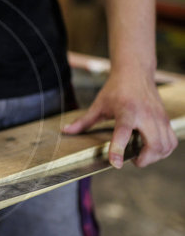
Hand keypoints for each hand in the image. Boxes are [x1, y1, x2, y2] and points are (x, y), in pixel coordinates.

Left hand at [62, 70, 177, 168]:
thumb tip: (65, 131)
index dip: (119, 149)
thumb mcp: (98, 105)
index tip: (116, 164)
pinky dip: (163, 151)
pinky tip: (151, 149)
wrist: (136, 72)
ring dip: (153, 157)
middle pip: (153, 145)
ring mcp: (159, 118)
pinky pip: (171, 142)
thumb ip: (83, 121)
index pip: (123, 132)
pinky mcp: (166, 120)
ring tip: (140, 155)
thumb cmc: (116, 89)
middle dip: (143, 160)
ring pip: (164, 146)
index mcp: (126, 110)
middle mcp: (146, 115)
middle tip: (131, 160)